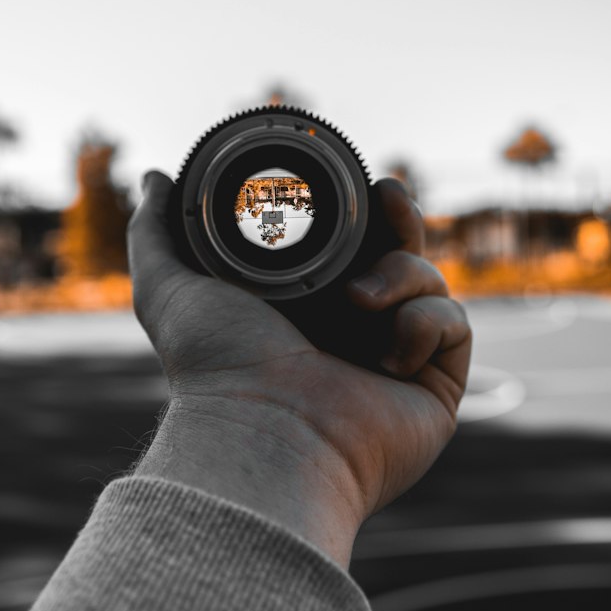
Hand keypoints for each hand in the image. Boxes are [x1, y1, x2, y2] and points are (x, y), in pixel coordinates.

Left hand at [128, 171, 471, 566]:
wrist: (265, 432)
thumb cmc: (215, 369)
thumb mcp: (171, 288)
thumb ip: (155, 231)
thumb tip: (155, 178)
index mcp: (307, 309)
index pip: (351, 245)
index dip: (361, 210)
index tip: (358, 184)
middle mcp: (355, 332)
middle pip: (401, 254)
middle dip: (400, 220)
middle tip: (387, 197)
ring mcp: (398, 359)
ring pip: (429, 282)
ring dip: (402, 274)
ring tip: (360, 301)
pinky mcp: (435, 388)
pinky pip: (454, 327)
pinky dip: (426, 324)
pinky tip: (389, 352)